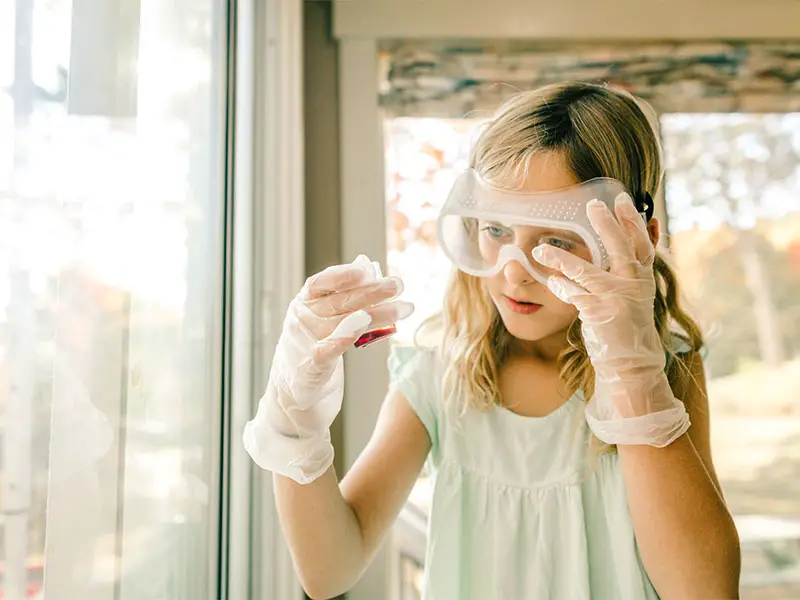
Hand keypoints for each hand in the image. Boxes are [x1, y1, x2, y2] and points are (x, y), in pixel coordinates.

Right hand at [244, 255, 414, 481]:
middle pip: (339, 302)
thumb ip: (344, 296)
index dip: (342, 275)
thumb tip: (368, 267)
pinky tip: (365, 325)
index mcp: (303, 305)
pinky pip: (329, 349)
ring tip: (404, 308)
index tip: (368, 271)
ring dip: (376, 314)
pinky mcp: (310, 367)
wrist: (293, 394)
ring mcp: (304, 343)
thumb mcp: (325, 320)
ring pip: (342, 323)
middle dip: (372, 291)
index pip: (320, 283)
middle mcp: (301, 320)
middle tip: (399, 284)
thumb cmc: (314, 350)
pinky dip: (345, 336)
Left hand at [532, 193, 688, 446]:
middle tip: (591, 206)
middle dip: (606, 225)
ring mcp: (617, 299)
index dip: (631, 220)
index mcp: (642, 278)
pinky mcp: (600, 314)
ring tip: (540, 249)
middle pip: (620, 248)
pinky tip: (548, 280)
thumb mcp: (632, 298)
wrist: (632, 366)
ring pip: (586, 271)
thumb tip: (613, 249)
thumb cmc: (626, 329)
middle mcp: (633, 285)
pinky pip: (574, 294)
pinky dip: (560, 286)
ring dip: (561, 258)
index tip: (619, 199)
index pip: (640, 243)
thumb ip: (624, 273)